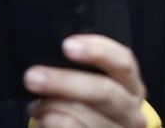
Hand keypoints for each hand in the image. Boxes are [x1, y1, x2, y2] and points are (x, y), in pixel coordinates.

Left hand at [25, 35, 146, 127]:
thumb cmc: (93, 106)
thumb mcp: (98, 85)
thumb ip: (85, 71)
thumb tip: (52, 58)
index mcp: (132, 86)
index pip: (123, 62)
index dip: (97, 51)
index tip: (67, 45)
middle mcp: (132, 112)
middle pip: (103, 92)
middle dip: (64, 81)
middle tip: (32, 76)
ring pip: (80, 116)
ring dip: (50, 108)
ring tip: (36, 106)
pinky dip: (49, 123)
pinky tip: (42, 120)